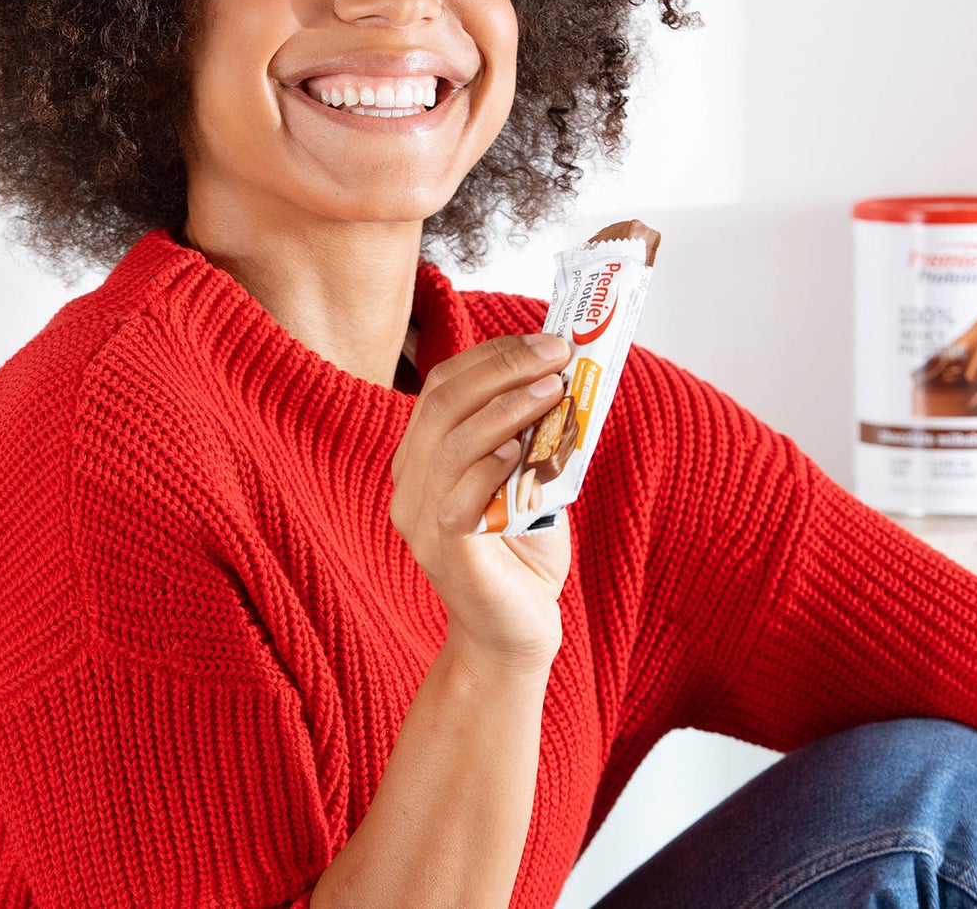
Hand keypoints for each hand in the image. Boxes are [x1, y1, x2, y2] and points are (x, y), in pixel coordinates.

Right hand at [389, 334, 573, 677]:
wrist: (513, 636)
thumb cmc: (521, 557)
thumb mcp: (530, 481)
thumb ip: (535, 439)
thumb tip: (567, 382)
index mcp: (422, 458)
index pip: (443, 386)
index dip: (493, 356)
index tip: (545, 341)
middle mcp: (409, 483)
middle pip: (443, 402)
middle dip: (504, 368)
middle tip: (556, 354)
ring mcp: (420, 518)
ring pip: (449, 441)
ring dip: (506, 407)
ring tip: (552, 390)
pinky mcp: (444, 551)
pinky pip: (458, 497)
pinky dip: (490, 465)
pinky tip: (522, 448)